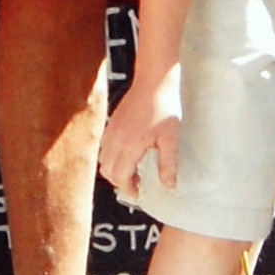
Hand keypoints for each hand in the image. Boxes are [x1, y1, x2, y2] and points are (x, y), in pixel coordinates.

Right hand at [99, 69, 181, 198]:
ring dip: (114, 169)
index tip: (138, 193)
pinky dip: (111, 156)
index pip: (120, 176)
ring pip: (103, 159)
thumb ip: (168, 164)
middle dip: (120, 181)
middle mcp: (116, 139)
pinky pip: (104, 146)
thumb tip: (168, 185)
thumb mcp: (171, 139)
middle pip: (108, 171)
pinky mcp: (111, 122)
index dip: (128, 188)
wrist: (154, 81)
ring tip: (132, 169)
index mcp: (130, 145)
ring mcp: (111, 130)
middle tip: (136, 183)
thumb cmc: (163, 106)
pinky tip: (127, 152)